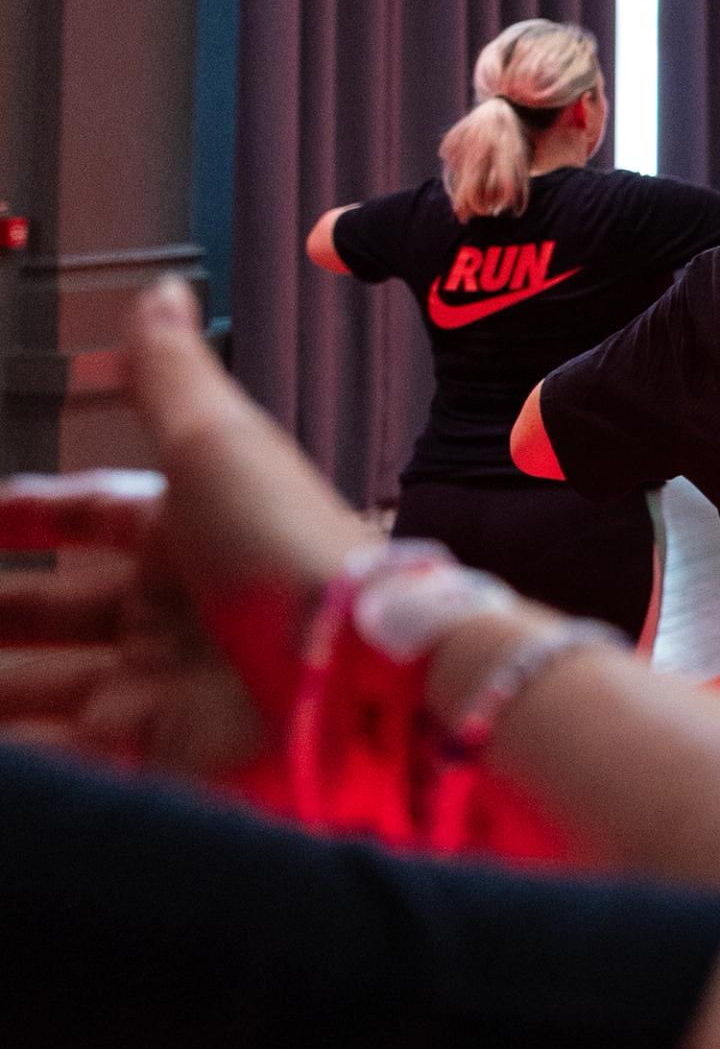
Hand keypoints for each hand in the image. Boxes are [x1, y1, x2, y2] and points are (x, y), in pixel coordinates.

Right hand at [0, 281, 374, 784]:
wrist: (356, 678)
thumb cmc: (295, 552)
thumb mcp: (218, 445)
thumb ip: (172, 377)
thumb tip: (163, 291)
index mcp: (192, 529)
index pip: (93, 511)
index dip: (29, 509)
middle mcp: (176, 608)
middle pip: (51, 607)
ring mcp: (163, 685)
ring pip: (39, 684)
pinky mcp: (152, 757)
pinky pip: (60, 753)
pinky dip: (21, 750)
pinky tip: (1, 754)